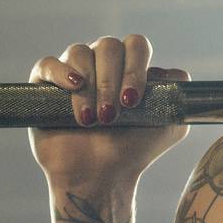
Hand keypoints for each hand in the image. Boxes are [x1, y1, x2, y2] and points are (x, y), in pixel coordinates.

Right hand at [28, 33, 190, 187]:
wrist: (100, 177)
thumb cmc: (133, 151)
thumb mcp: (168, 126)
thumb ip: (178, 95)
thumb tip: (176, 73)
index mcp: (129, 67)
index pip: (135, 46)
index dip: (136, 67)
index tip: (133, 100)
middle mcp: (101, 64)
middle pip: (108, 46)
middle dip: (111, 81)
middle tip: (111, 115)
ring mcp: (72, 72)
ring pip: (79, 53)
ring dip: (89, 86)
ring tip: (92, 119)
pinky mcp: (44, 84)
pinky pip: (48, 64)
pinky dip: (61, 72)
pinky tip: (73, 87)